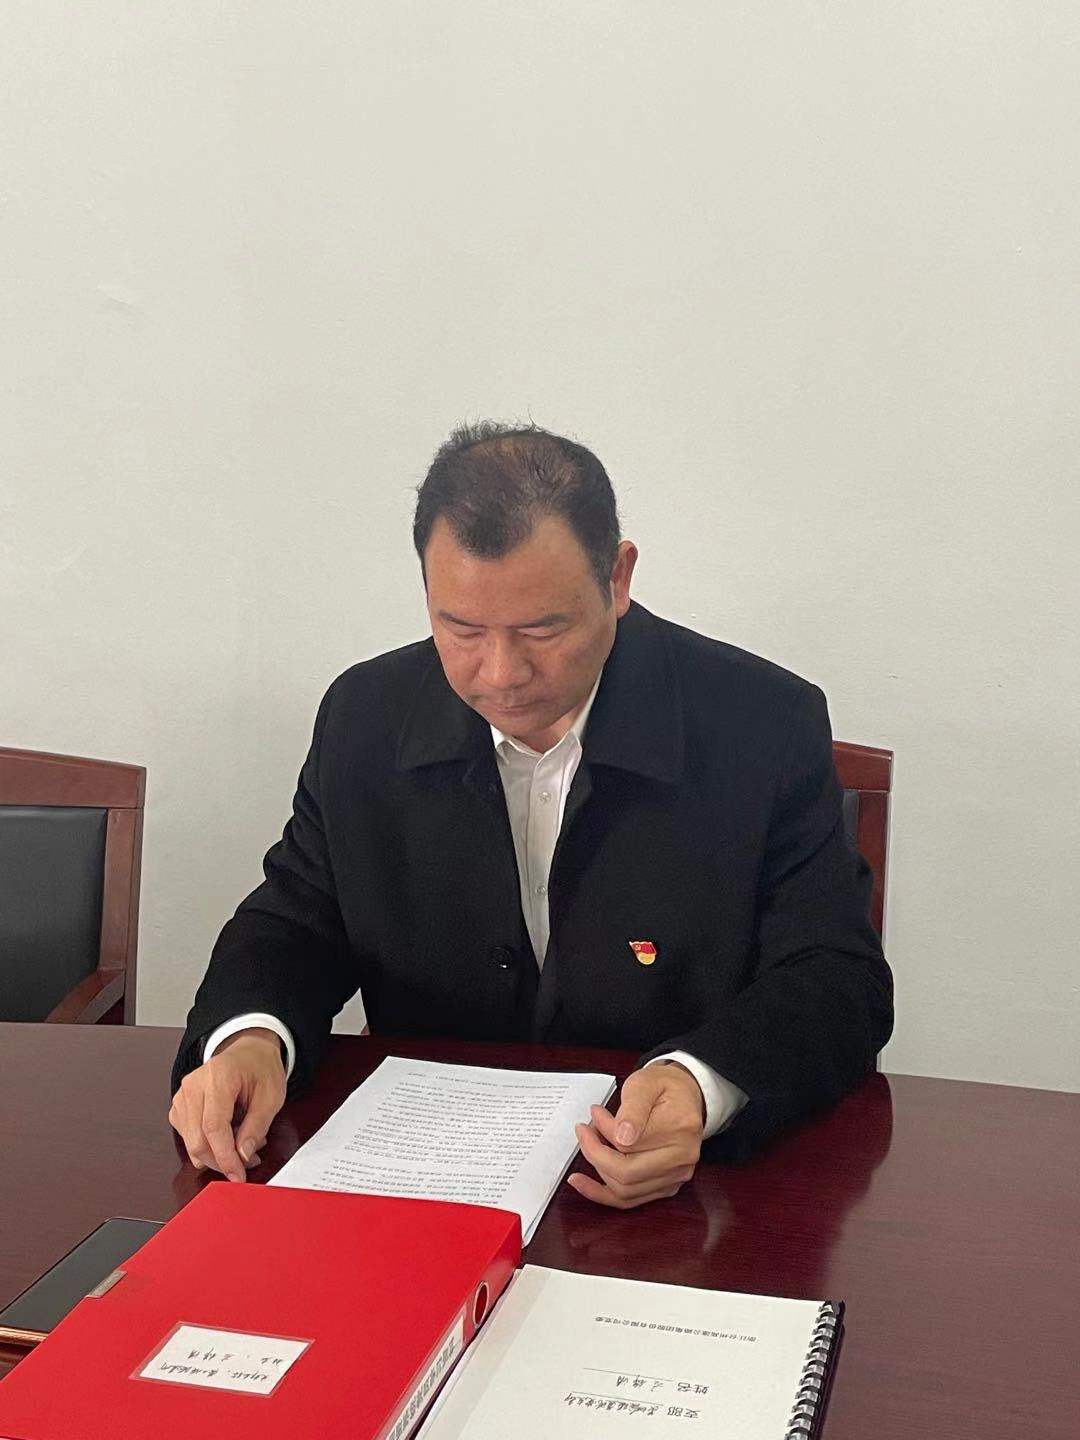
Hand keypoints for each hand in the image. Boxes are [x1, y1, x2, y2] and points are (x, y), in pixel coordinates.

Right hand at [168, 1028, 286, 1182]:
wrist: (248, 1051)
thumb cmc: (260, 1068)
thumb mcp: (271, 1096)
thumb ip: (257, 1126)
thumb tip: (242, 1156)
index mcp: (218, 1076)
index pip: (213, 1126)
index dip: (225, 1157)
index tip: (238, 1176)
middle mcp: (193, 1085)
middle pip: (198, 1139)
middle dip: (222, 1160)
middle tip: (249, 1161)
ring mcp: (182, 1095)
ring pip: (191, 1143)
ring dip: (217, 1153)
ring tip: (243, 1140)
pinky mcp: (179, 1106)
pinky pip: (188, 1137)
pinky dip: (208, 1145)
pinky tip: (228, 1134)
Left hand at [567, 1062, 704, 1209]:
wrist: (686, 1096)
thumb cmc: (664, 1087)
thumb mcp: (646, 1083)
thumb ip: (633, 1107)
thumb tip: (622, 1137)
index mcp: (680, 1129)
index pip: (629, 1144)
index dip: (604, 1129)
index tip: (594, 1112)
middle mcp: (682, 1159)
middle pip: (627, 1173)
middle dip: (595, 1153)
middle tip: (584, 1131)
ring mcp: (676, 1177)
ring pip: (625, 1191)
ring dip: (598, 1169)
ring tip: (589, 1145)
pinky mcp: (667, 1187)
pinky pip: (631, 1200)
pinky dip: (603, 1194)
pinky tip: (583, 1183)